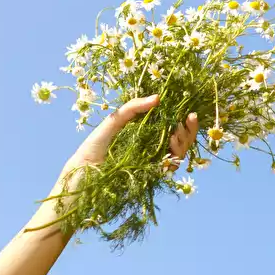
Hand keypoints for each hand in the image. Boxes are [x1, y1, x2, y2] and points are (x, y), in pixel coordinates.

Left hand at [66, 93, 200, 177]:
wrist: (84, 171)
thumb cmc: (95, 145)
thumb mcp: (114, 121)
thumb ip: (133, 108)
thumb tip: (157, 98)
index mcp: (146, 134)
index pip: (172, 127)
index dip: (185, 122)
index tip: (190, 114)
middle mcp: (152, 148)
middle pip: (180, 141)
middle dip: (188, 132)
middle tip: (185, 121)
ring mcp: (151, 163)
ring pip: (179, 155)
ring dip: (183, 143)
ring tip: (174, 134)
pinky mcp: (148, 176)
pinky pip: (168, 169)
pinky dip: (174, 158)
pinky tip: (169, 148)